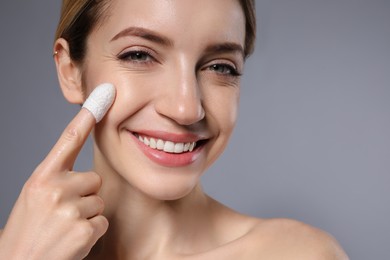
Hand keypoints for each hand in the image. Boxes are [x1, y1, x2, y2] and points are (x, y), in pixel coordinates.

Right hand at [0, 83, 114, 259]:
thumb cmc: (29, 227)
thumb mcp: (35, 195)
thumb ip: (57, 177)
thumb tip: (85, 171)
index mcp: (41, 177)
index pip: (68, 140)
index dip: (87, 117)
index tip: (104, 95)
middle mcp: (55, 189)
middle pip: (94, 179)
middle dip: (84, 195)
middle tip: (62, 212)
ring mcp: (70, 210)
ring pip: (99, 201)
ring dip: (87, 215)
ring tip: (64, 227)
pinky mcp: (84, 230)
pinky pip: (102, 221)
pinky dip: (92, 232)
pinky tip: (72, 239)